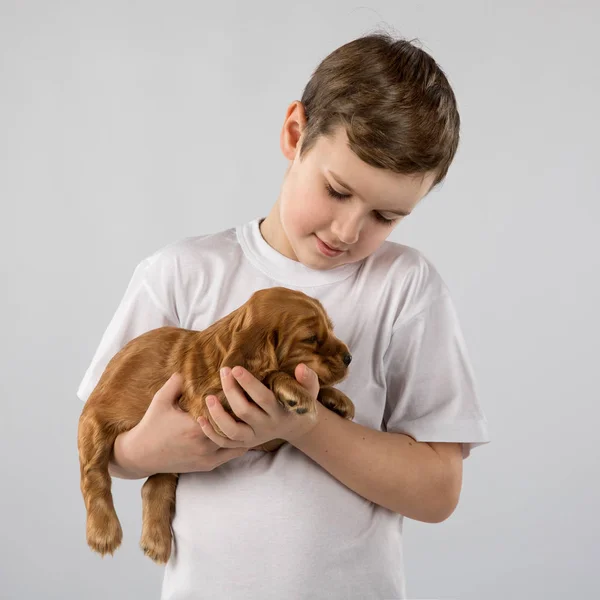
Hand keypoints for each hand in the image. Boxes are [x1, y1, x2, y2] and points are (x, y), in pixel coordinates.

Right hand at [121, 373, 249, 474]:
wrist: (140, 455)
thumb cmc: (151, 425)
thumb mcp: (161, 400)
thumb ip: (176, 383)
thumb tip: (189, 368)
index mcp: (194, 427)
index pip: (223, 411)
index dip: (231, 400)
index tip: (236, 389)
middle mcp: (203, 444)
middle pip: (233, 426)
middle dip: (240, 415)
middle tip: (248, 401)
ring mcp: (207, 457)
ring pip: (236, 442)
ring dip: (242, 429)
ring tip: (248, 416)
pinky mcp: (207, 465)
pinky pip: (231, 454)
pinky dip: (238, 443)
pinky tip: (243, 431)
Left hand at [198, 363, 320, 448]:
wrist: (297, 425)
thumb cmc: (300, 401)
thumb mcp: (309, 391)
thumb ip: (308, 379)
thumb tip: (301, 368)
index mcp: (280, 412)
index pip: (262, 398)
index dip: (248, 384)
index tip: (236, 368)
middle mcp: (266, 427)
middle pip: (244, 411)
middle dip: (231, 391)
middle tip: (223, 372)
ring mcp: (253, 437)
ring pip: (231, 431)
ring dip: (218, 415)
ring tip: (208, 397)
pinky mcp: (244, 444)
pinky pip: (224, 443)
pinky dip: (211, 433)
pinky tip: (200, 418)